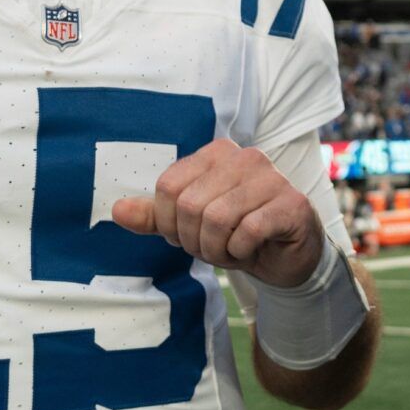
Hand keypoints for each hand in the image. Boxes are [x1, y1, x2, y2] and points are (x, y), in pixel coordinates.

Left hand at [112, 139, 322, 287]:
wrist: (288, 256)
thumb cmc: (237, 234)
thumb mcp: (191, 226)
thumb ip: (156, 216)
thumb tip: (116, 210)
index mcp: (217, 153)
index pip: (168, 186)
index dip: (168, 223)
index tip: (187, 236)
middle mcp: (246, 157)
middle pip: (190, 205)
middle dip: (194, 240)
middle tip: (213, 248)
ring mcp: (272, 178)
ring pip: (217, 219)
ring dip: (218, 249)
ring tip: (231, 250)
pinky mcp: (292, 204)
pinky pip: (248, 231)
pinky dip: (241, 251)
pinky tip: (252, 249)